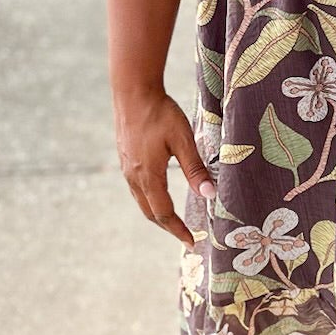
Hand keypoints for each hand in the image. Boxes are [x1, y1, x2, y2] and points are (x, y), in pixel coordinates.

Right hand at [112, 84, 215, 246]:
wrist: (132, 92)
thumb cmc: (159, 113)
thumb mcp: (183, 140)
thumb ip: (195, 169)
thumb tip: (210, 194)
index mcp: (148, 176)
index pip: (164, 213)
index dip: (178, 230)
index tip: (192, 242)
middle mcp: (134, 176)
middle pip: (150, 212)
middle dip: (168, 227)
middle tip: (185, 236)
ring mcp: (126, 168)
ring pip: (142, 201)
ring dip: (158, 214)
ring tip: (174, 221)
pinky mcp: (125, 159)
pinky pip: (137, 189)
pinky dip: (150, 200)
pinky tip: (159, 195)